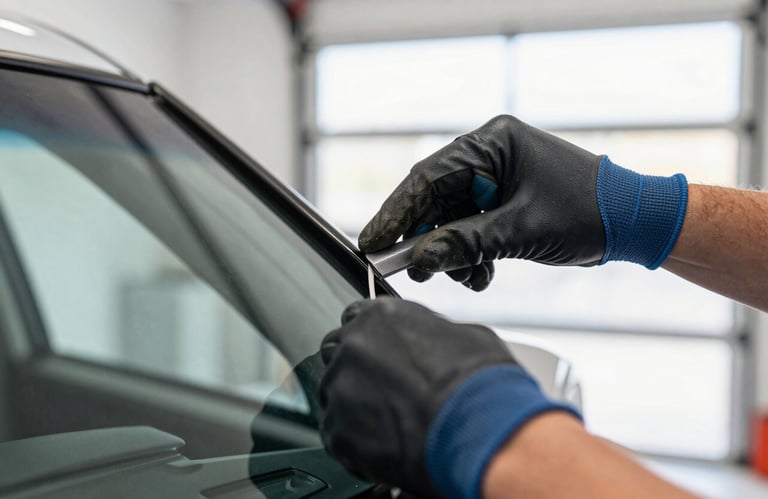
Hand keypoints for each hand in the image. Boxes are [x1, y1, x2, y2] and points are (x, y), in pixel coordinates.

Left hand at [318, 298, 579, 497]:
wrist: (481, 429)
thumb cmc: (480, 383)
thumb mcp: (465, 336)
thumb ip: (430, 333)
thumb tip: (433, 343)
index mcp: (380, 317)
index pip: (355, 318)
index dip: (370, 340)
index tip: (379, 355)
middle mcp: (353, 346)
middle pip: (337, 354)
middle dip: (355, 370)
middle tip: (383, 392)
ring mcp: (340, 389)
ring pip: (333, 395)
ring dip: (354, 406)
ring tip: (390, 423)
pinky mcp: (338, 432)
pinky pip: (336, 435)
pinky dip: (356, 442)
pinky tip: (386, 445)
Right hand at [359, 115, 605, 290]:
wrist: (633, 223)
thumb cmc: (589, 213)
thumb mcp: (521, 231)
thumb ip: (467, 244)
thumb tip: (421, 260)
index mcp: (493, 143)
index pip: (429, 177)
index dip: (397, 213)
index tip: (372, 243)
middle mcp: (489, 155)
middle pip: (435, 199)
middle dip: (426, 238)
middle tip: (412, 269)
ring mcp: (495, 178)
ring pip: (450, 218)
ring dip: (452, 252)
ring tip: (468, 276)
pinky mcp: (501, 200)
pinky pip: (469, 226)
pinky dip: (470, 253)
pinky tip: (483, 272)